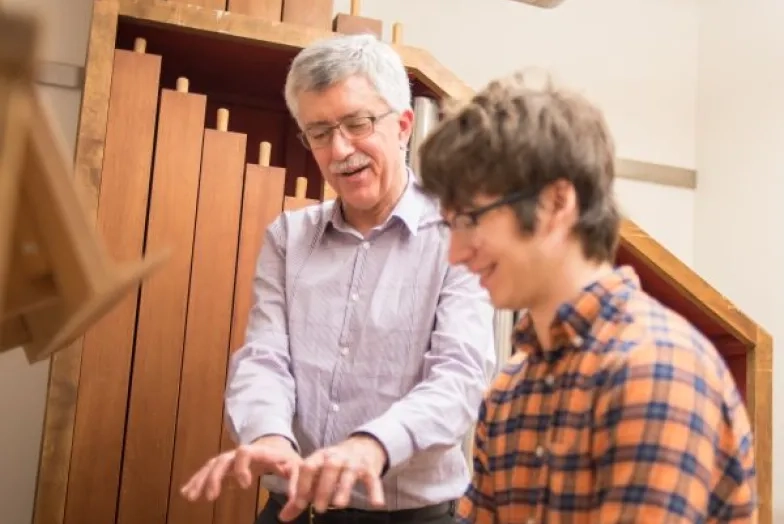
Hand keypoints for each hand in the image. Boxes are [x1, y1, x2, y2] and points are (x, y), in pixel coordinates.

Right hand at [180, 435, 300, 501]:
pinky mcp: (226, 465)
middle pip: (224, 459)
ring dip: (201, 479)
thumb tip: (287, 514)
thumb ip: (295, 486)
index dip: (242, 467)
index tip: (245, 485)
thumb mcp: (297, 469)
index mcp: (260, 451)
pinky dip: (197, 479)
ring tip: (191, 496)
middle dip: (215, 476)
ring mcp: (231, 458)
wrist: (278, 445)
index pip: (246, 453)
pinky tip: (186, 492)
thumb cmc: (288, 458)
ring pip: (212, 465)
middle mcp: (241, 453)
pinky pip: (208, 470)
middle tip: (211, 496)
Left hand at [278, 435, 386, 520]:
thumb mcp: (316, 475)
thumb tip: (283, 518)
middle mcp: (337, 456)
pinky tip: (376, 504)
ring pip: (349, 473)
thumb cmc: (333, 465)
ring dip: (344, 488)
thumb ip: (300, 495)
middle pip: (329, 468)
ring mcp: (354, 462)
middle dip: (323, 487)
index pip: (308, 466)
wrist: (362, 446)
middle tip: (318, 508)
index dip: (302, 485)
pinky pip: (373, 479)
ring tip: (339, 504)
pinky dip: (374, 491)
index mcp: (320, 456)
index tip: (298, 503)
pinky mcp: (370, 469)